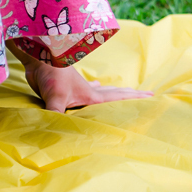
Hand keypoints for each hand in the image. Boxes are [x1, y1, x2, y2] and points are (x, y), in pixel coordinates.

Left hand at [22, 56, 151, 110]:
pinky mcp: (67, 87)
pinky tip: (96, 85)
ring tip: (124, 92)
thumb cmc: (51, 75)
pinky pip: (86, 90)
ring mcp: (79, 88)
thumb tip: (50, 134)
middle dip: (131, 96)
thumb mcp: (55, 97)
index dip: (134, 99)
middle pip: (115, 94)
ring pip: (102, 92)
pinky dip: (94, 89)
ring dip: (114, 93)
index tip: (152, 96)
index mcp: (91, 96)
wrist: (39, 56)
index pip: (118, 98)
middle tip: (148, 94)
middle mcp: (89, 92)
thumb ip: (55, 115)